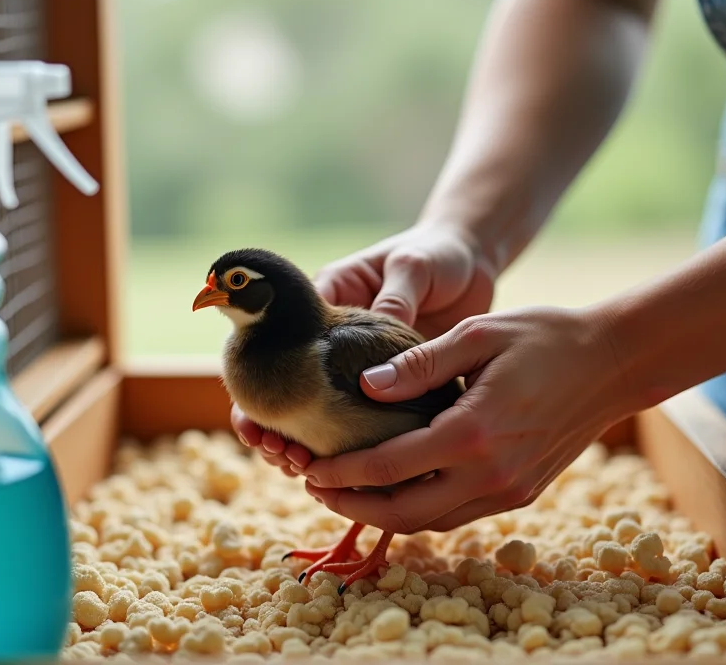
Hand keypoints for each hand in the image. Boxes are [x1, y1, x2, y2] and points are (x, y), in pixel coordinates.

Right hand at [233, 223, 498, 472]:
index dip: (257, 383)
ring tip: (298, 466)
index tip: (252, 420)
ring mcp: (357, 367)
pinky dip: (346, 449)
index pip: (275, 341)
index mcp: (328, 300)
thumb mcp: (413, 267)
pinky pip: (359, 425)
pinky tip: (339, 472)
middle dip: (271, 425)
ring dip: (300, 442)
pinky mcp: (390, 389)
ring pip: (315, 412)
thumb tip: (383, 340)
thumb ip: (396, 297)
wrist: (472, 262)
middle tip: (279, 453)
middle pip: (284, 386)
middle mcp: (334, 338)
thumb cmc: (435, 254)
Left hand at [300, 305, 642, 533]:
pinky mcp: (521, 493)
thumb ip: (419, 363)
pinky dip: (420, 509)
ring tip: (346, 491)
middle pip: (403, 513)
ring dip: (383, 513)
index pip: (390, 467)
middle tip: (314, 486)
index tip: (309, 467)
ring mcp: (509, 490)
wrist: (613, 363)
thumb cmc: (544, 336)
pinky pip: (457, 514)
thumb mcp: (477, 334)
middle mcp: (491, 474)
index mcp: (473, 432)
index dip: (342, 473)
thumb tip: (364, 387)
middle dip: (352, 505)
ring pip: (430, 523)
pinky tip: (396, 488)